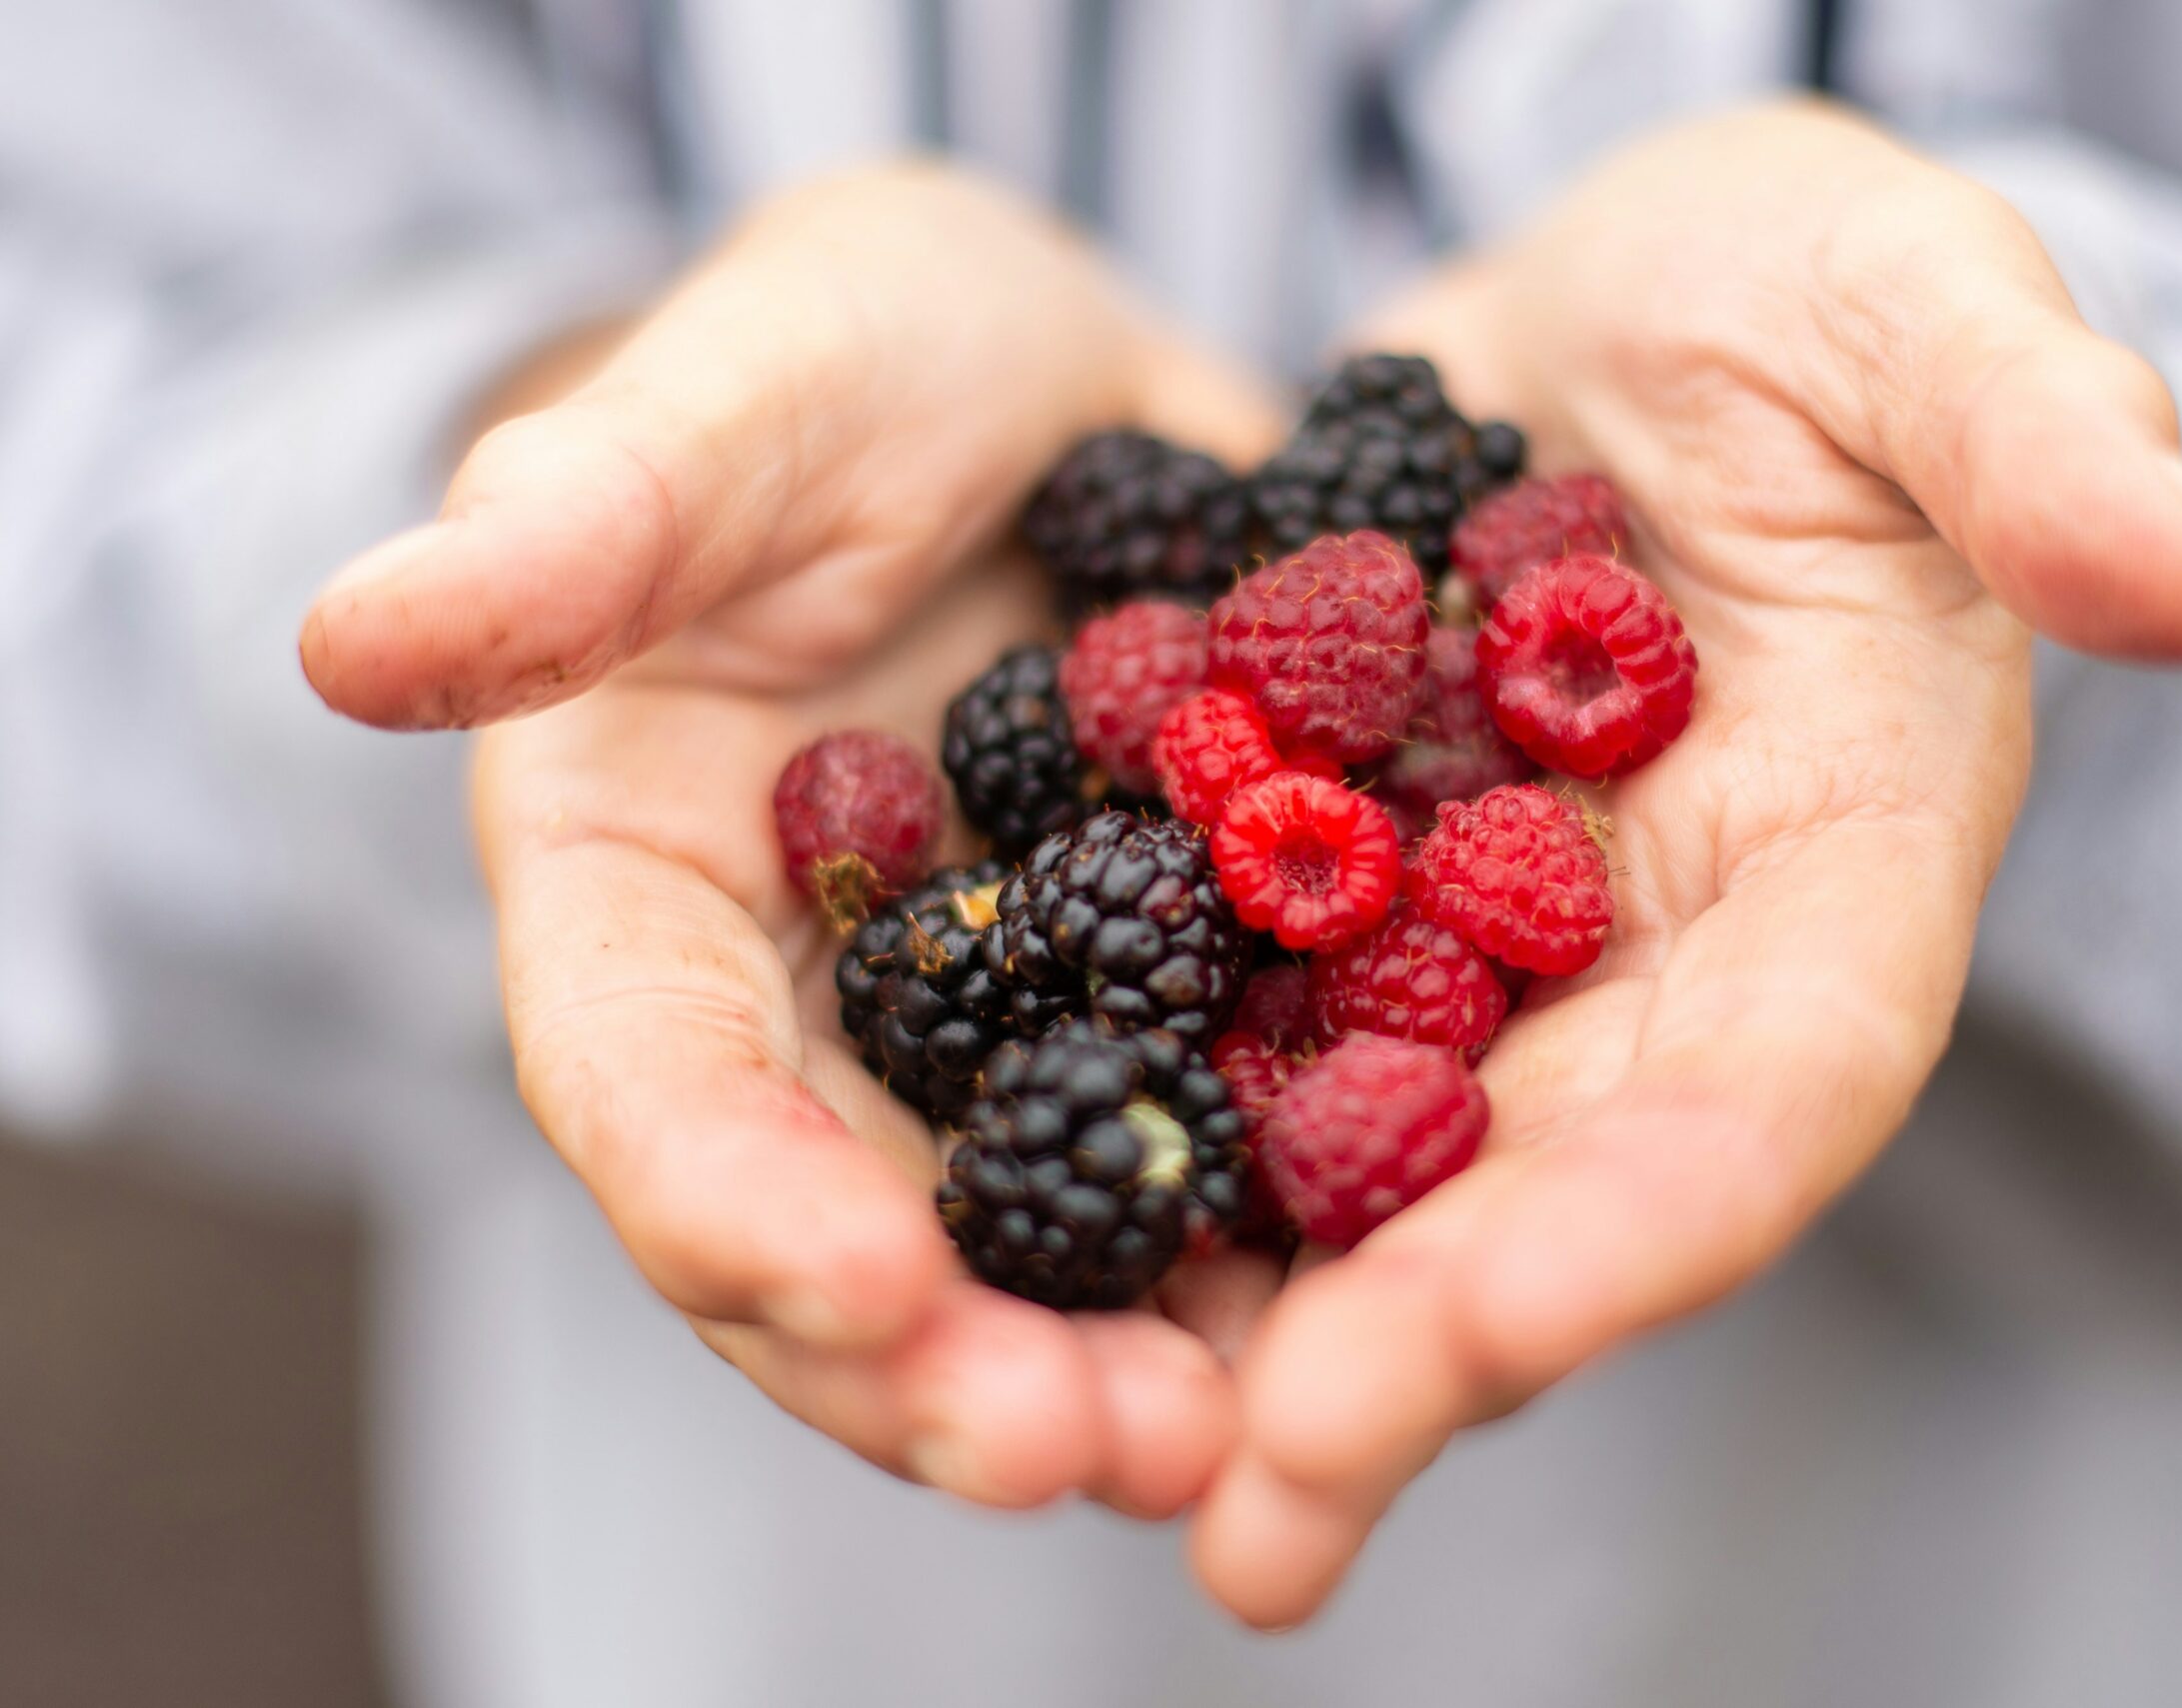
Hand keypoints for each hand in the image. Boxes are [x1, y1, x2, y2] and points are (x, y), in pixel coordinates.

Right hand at [301, 165, 1289, 1516]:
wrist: (1053, 383)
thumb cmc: (849, 358)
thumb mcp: (739, 395)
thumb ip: (581, 522)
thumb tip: (351, 635)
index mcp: (646, 887)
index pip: (647, 1082)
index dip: (731, 1199)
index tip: (851, 1285)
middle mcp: (811, 1011)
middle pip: (841, 1236)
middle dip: (945, 1370)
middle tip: (1084, 1457)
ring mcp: (999, 1038)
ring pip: (1031, 1251)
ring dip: (1125, 1370)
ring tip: (1241, 1448)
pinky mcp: (1170, 1018)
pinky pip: (1216, 1158)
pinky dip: (1281, 1251)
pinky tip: (1378, 1306)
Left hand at [1190, 103, 2181, 1626]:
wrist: (1610, 315)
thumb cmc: (1804, 298)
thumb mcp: (1916, 310)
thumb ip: (2031, 430)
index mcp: (1838, 862)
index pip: (1775, 1082)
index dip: (1651, 1219)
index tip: (1494, 1325)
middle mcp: (1656, 963)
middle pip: (1556, 1196)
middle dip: (1418, 1356)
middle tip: (1261, 1511)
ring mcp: (1482, 955)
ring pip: (1379, 1169)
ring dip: (1258, 1327)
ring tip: (1108, 1465)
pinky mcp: (1326, 899)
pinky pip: (1227, 1033)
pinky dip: (1126, 1131)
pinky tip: (997, 1240)